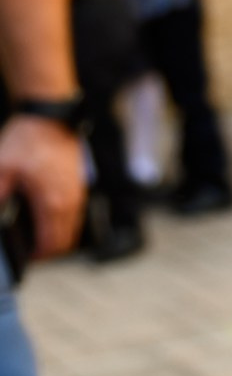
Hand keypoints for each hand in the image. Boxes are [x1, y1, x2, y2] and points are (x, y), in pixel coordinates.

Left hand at [0, 114, 85, 258]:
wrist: (50, 117)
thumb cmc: (27, 141)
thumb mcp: (2, 170)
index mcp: (52, 204)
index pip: (50, 245)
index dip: (36, 257)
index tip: (23, 258)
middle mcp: (70, 203)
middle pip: (64, 243)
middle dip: (47, 251)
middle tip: (28, 251)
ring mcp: (78, 195)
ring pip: (72, 231)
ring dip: (56, 238)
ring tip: (35, 236)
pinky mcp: (79, 187)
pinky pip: (74, 216)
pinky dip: (61, 223)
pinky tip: (43, 216)